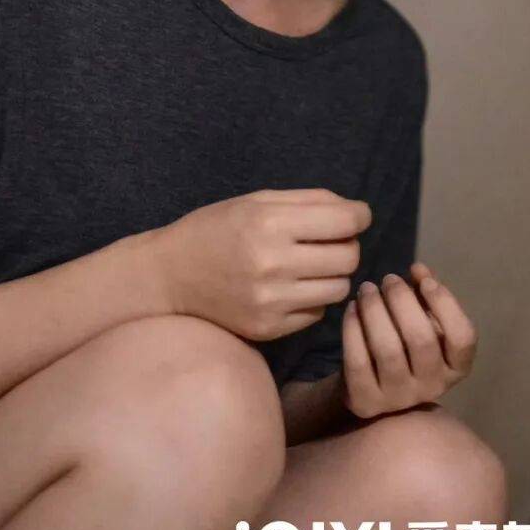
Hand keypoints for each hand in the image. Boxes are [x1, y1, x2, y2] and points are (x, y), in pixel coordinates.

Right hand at [151, 188, 371, 341]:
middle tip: (330, 240)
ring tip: (311, 264)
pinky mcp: (268, 329)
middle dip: (348, 244)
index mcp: (271, 223)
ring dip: (333, 274)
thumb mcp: (259, 200)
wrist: (169, 276)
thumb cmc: (217, 228)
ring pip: (339, 289)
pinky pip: (317, 313)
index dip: (359, 215)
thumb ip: (311, 201)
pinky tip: (291, 286)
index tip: (355, 216)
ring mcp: (271, 301)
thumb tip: (357, 211)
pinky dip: (313, 298)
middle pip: (348, 257)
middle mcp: (273, 264)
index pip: (345, 221)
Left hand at [343, 259, 477, 418]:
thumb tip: (419, 270)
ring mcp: (398, 398)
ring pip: (388, 349)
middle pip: (421, 339)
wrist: (370, 385)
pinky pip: (359, 362)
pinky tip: (352, 308)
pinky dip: (353, 329)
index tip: (425, 281)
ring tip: (367, 289)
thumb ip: (425, 291)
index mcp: (455, 367)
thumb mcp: (422, 317)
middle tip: (389, 278)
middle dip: (402, 300)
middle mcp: (432, 386)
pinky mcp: (366, 402)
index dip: (446, 305)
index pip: (463, 338)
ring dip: (375, 310)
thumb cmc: (405, 342)